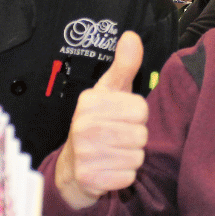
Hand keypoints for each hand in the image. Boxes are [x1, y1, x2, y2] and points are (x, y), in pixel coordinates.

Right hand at [54, 31, 147, 209]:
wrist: (72, 167)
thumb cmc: (98, 123)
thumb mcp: (110, 92)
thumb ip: (124, 65)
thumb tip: (131, 36)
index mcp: (90, 102)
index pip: (141, 109)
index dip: (136, 116)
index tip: (121, 118)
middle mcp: (83, 126)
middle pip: (141, 134)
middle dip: (135, 138)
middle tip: (118, 138)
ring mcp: (84, 154)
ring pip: (137, 157)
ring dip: (130, 157)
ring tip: (114, 153)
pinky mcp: (90, 179)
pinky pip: (128, 177)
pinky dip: (124, 176)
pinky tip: (110, 169)